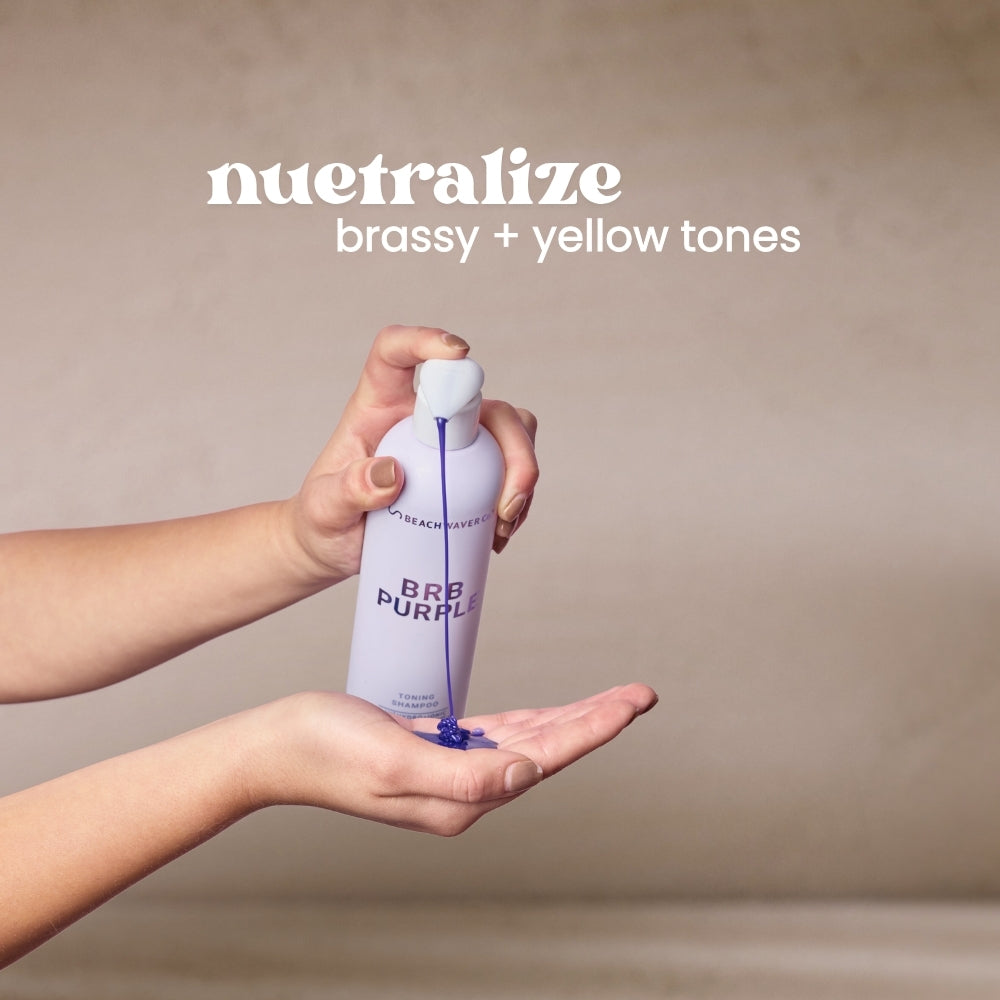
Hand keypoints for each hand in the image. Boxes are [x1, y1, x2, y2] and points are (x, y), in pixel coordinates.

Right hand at [245, 683, 657, 835]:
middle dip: (595, 720)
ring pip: (527, 741)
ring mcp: (450, 773)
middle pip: (547, 750)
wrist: (277, 745)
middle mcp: (463, 793)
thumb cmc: (325, 748)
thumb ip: (463, 775)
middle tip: (641, 695)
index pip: (544, 759)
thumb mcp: (394, 761)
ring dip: (571, 718)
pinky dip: (529, 720)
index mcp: (460, 801)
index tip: (633, 703)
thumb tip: (527, 773)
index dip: (593, 728)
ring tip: (612, 701)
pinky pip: (496, 735)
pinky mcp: (435, 752)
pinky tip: (550, 714)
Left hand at [285, 325, 538, 584]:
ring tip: (504, 522)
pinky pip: (510, 471)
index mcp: (379, 406)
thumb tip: (390, 474)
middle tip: (507, 502)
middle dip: (511, 445)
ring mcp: (452, 444)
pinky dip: (517, 500)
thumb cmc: (324, 519)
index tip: (459, 353)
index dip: (424, 342)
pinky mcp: (470, 473)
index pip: (396, 354)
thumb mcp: (324, 509)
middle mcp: (423, 417)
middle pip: (483, 402)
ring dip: (521, 474)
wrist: (336, 546)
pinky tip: (501, 532)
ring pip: (508, 432)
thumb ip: (348, 490)